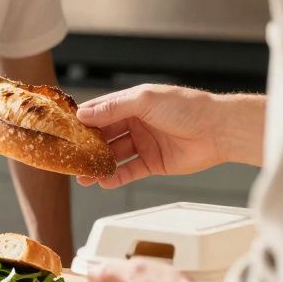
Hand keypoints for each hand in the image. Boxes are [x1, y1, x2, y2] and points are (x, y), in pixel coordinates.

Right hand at [75, 85, 241, 188]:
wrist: (218, 130)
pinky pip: (130, 171)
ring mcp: (144, 144)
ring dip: (98, 165)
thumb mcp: (145, 100)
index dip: (82, 120)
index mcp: (132, 104)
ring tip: (82, 176)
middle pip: (104, 136)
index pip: (100, 111)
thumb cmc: (187, 108)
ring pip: (114, 156)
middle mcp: (136, 123)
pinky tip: (104, 181)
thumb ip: (114, 108)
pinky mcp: (153, 163)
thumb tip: (84, 114)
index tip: (63, 129)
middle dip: (87, 147)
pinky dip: (116, 177)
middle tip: (70, 157)